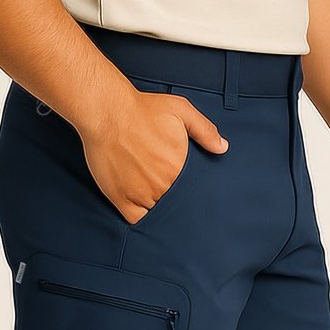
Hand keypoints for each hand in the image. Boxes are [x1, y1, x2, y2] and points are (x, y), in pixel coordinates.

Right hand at [80, 90, 227, 223]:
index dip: (189, 191)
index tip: (182, 184)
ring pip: (157, 213)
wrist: (107, 112)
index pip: (191, 191)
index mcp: (179, 168)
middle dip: (173, 197)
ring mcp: (141, 194)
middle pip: (174, 203)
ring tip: (152, 195)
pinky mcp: (121, 199)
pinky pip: (136, 220)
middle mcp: (162, 185)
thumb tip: (222, 148)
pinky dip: (140, 218)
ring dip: (157, 207)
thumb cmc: (142, 109)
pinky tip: (140, 207)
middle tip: (165, 187)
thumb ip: (204, 130)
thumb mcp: (181, 110)